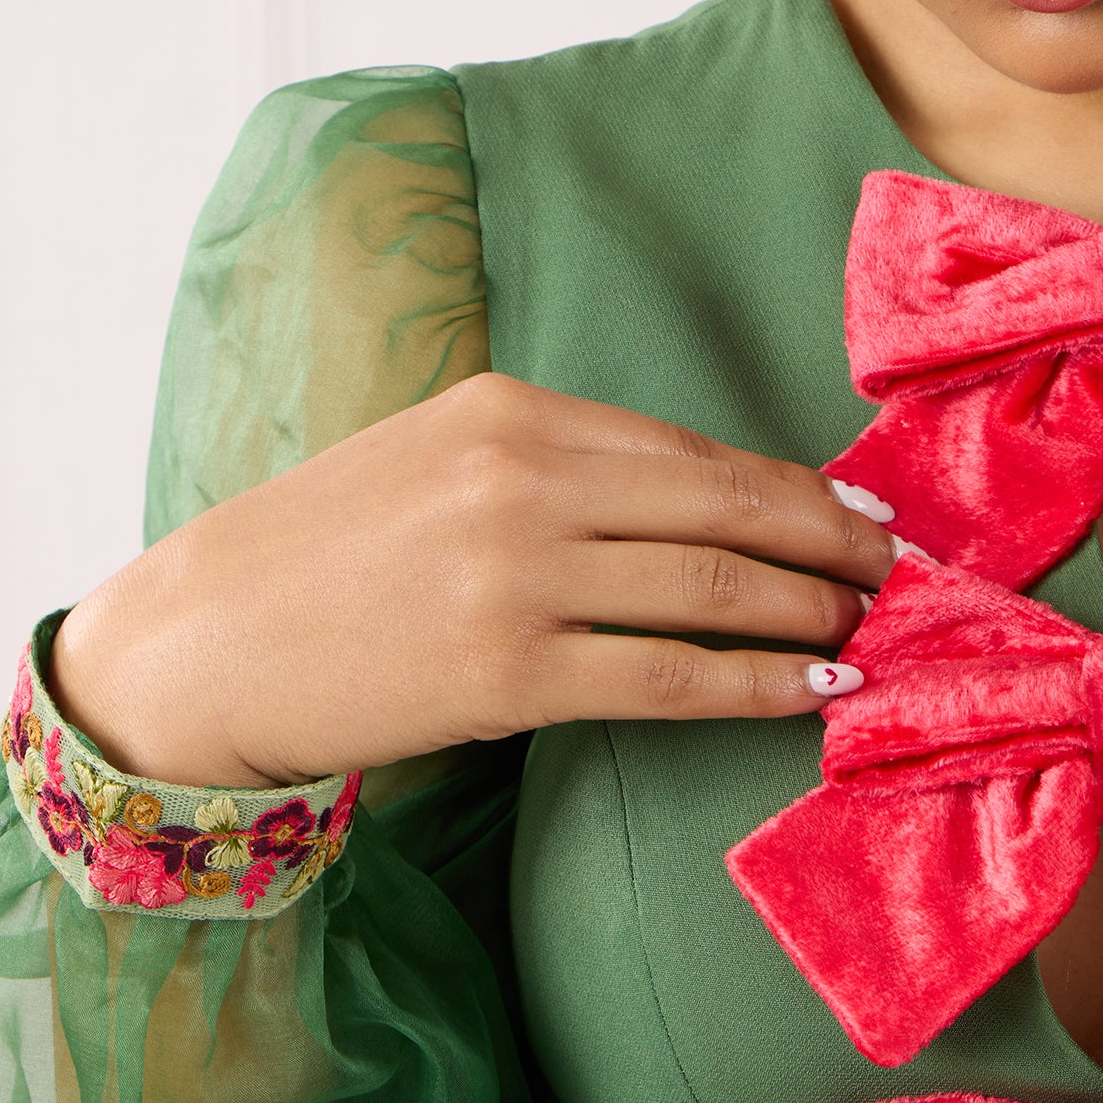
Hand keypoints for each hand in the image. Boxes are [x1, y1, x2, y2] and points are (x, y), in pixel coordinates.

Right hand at [49, 374, 898, 786]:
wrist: (201, 644)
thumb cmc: (320, 555)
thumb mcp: (433, 459)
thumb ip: (551, 464)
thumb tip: (698, 504)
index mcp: (510, 411)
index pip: (693, 449)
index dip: (796, 486)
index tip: (863, 514)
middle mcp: (522, 479)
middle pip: (727, 508)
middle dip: (832, 543)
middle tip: (901, 574)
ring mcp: (515, 577)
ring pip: (714, 591)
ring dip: (813, 613)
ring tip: (870, 632)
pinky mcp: (505, 673)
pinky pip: (668, 679)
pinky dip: (758, 685)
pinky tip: (814, 692)